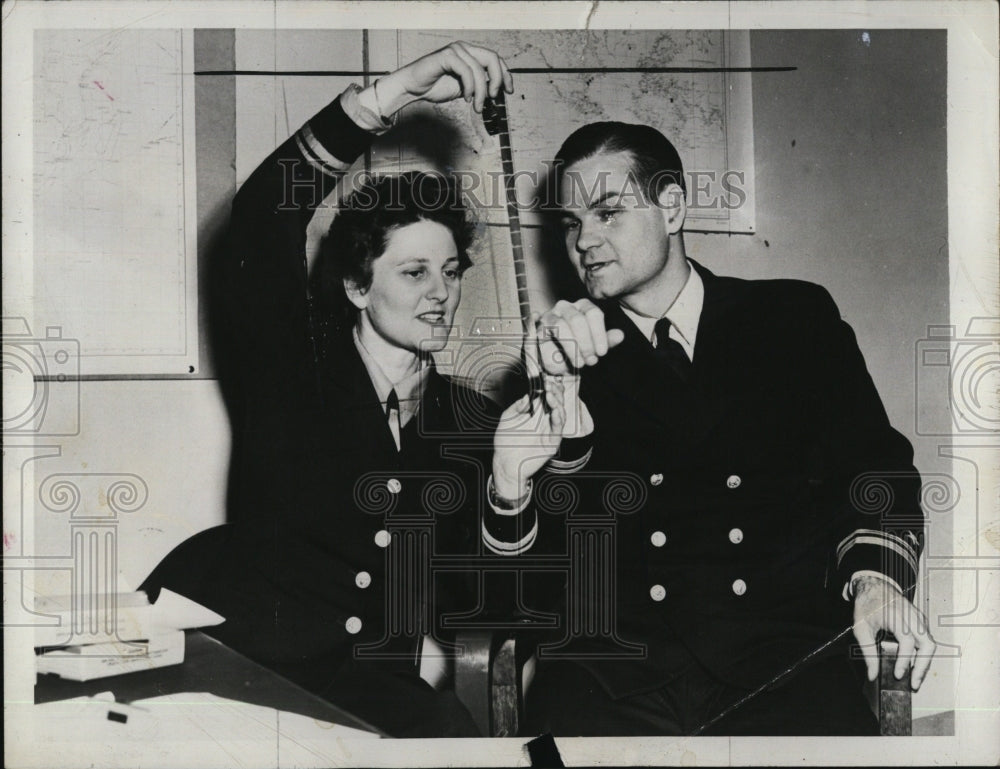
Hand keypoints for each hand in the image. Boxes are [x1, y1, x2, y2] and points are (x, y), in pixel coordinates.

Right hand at [376, 41, 512, 114]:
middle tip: (494, 97)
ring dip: (481, 91)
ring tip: (477, 106)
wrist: (413, 88)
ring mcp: (455, 50)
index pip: (495, 59)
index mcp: (470, 54)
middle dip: (498, 79)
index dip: (506, 74)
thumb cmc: (435, 87)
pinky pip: (466, 71)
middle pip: (492, 58)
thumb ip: (479, 86)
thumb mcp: (464, 88)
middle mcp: (464, 48)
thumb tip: (495, 92)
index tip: (509, 91)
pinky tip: (466, 97)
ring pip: (479, 69)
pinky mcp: (446, 55)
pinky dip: (469, 86)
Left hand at [492, 375, 579, 500]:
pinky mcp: (552, 442)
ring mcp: (549, 431)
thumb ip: (518, 407)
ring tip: (551, 394)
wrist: (504, 462)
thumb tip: (528, 395)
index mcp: (536, 413)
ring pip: (559, 414)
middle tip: (550, 383)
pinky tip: (555, 411)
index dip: (549, 387)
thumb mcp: (508, 418)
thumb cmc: (505, 441)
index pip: (546, 397)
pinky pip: (557, 429)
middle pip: (556, 403)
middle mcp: (545, 420)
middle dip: (555, 392)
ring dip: (557, 403)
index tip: (546, 378)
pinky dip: (558, 419)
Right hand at [536, 299, 624, 374]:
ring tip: (579, 363)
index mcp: (583, 307)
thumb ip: (607, 341)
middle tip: (591, 360)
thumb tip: (620, 335)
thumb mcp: (596, 348)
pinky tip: (558, 356)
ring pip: (561, 326)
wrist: (560, 364)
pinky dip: (552, 346)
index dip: (599, 334)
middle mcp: (566, 307)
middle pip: (578, 319)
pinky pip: (543, 334)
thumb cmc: (579, 351)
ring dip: (572, 347)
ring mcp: (550, 316)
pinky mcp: (538, 328)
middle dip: (586, 343)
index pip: (593, 313)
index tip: (602, 352)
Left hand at [852, 575, 935, 690]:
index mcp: (896, 616)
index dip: (905, 661)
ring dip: (925, 662)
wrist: (874, 586)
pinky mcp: (921, 620)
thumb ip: (867, 652)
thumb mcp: (861, 628)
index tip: (899, 675)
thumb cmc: (867, 605)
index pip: (907, 642)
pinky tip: (915, 664)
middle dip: (922, 667)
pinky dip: (924, 654)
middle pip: (927, 644)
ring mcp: (919, 618)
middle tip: (914, 683)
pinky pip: (927, 639)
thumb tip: (872, 674)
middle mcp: (912, 617)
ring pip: (930, 643)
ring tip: (916, 678)